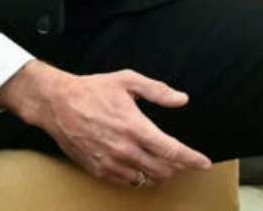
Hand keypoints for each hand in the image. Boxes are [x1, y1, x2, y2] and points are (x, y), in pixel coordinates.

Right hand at [0, 61, 210, 186]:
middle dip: (178, 167)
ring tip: (165, 164)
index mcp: (135, 127)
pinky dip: (139, 177)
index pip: (171, 151)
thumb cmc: (94, 90)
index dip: (191, 159)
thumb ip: (158, 91)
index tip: (204, 163)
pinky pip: (126, 182)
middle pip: (162, 170)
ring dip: (159, 174)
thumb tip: (181, 100)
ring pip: (145, 178)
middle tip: (185, 160)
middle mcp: (124, 150)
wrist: (58, 104)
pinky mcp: (97, 170)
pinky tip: (142, 167)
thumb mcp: (129, 81)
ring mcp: (110, 163)